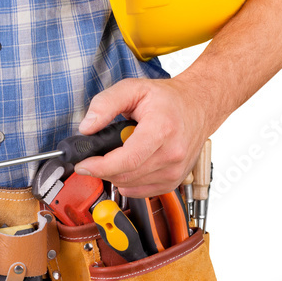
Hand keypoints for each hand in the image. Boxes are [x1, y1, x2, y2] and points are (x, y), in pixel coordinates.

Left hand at [73, 77, 212, 197]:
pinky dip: (128, 181)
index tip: (83, 164)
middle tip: (94, 157)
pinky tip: (130, 164)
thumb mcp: (133, 88)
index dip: (99, 166)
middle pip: (125, 175)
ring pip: (130, 186)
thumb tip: (87, 127)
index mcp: (161, 130)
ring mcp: (175, 171)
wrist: (198, 107)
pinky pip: (141, 191)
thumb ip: (105, 104)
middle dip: (102, 170)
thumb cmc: (168, 99)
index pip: (126, 160)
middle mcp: (171, 154)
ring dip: (114, 175)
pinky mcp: (173, 182)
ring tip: (116, 154)